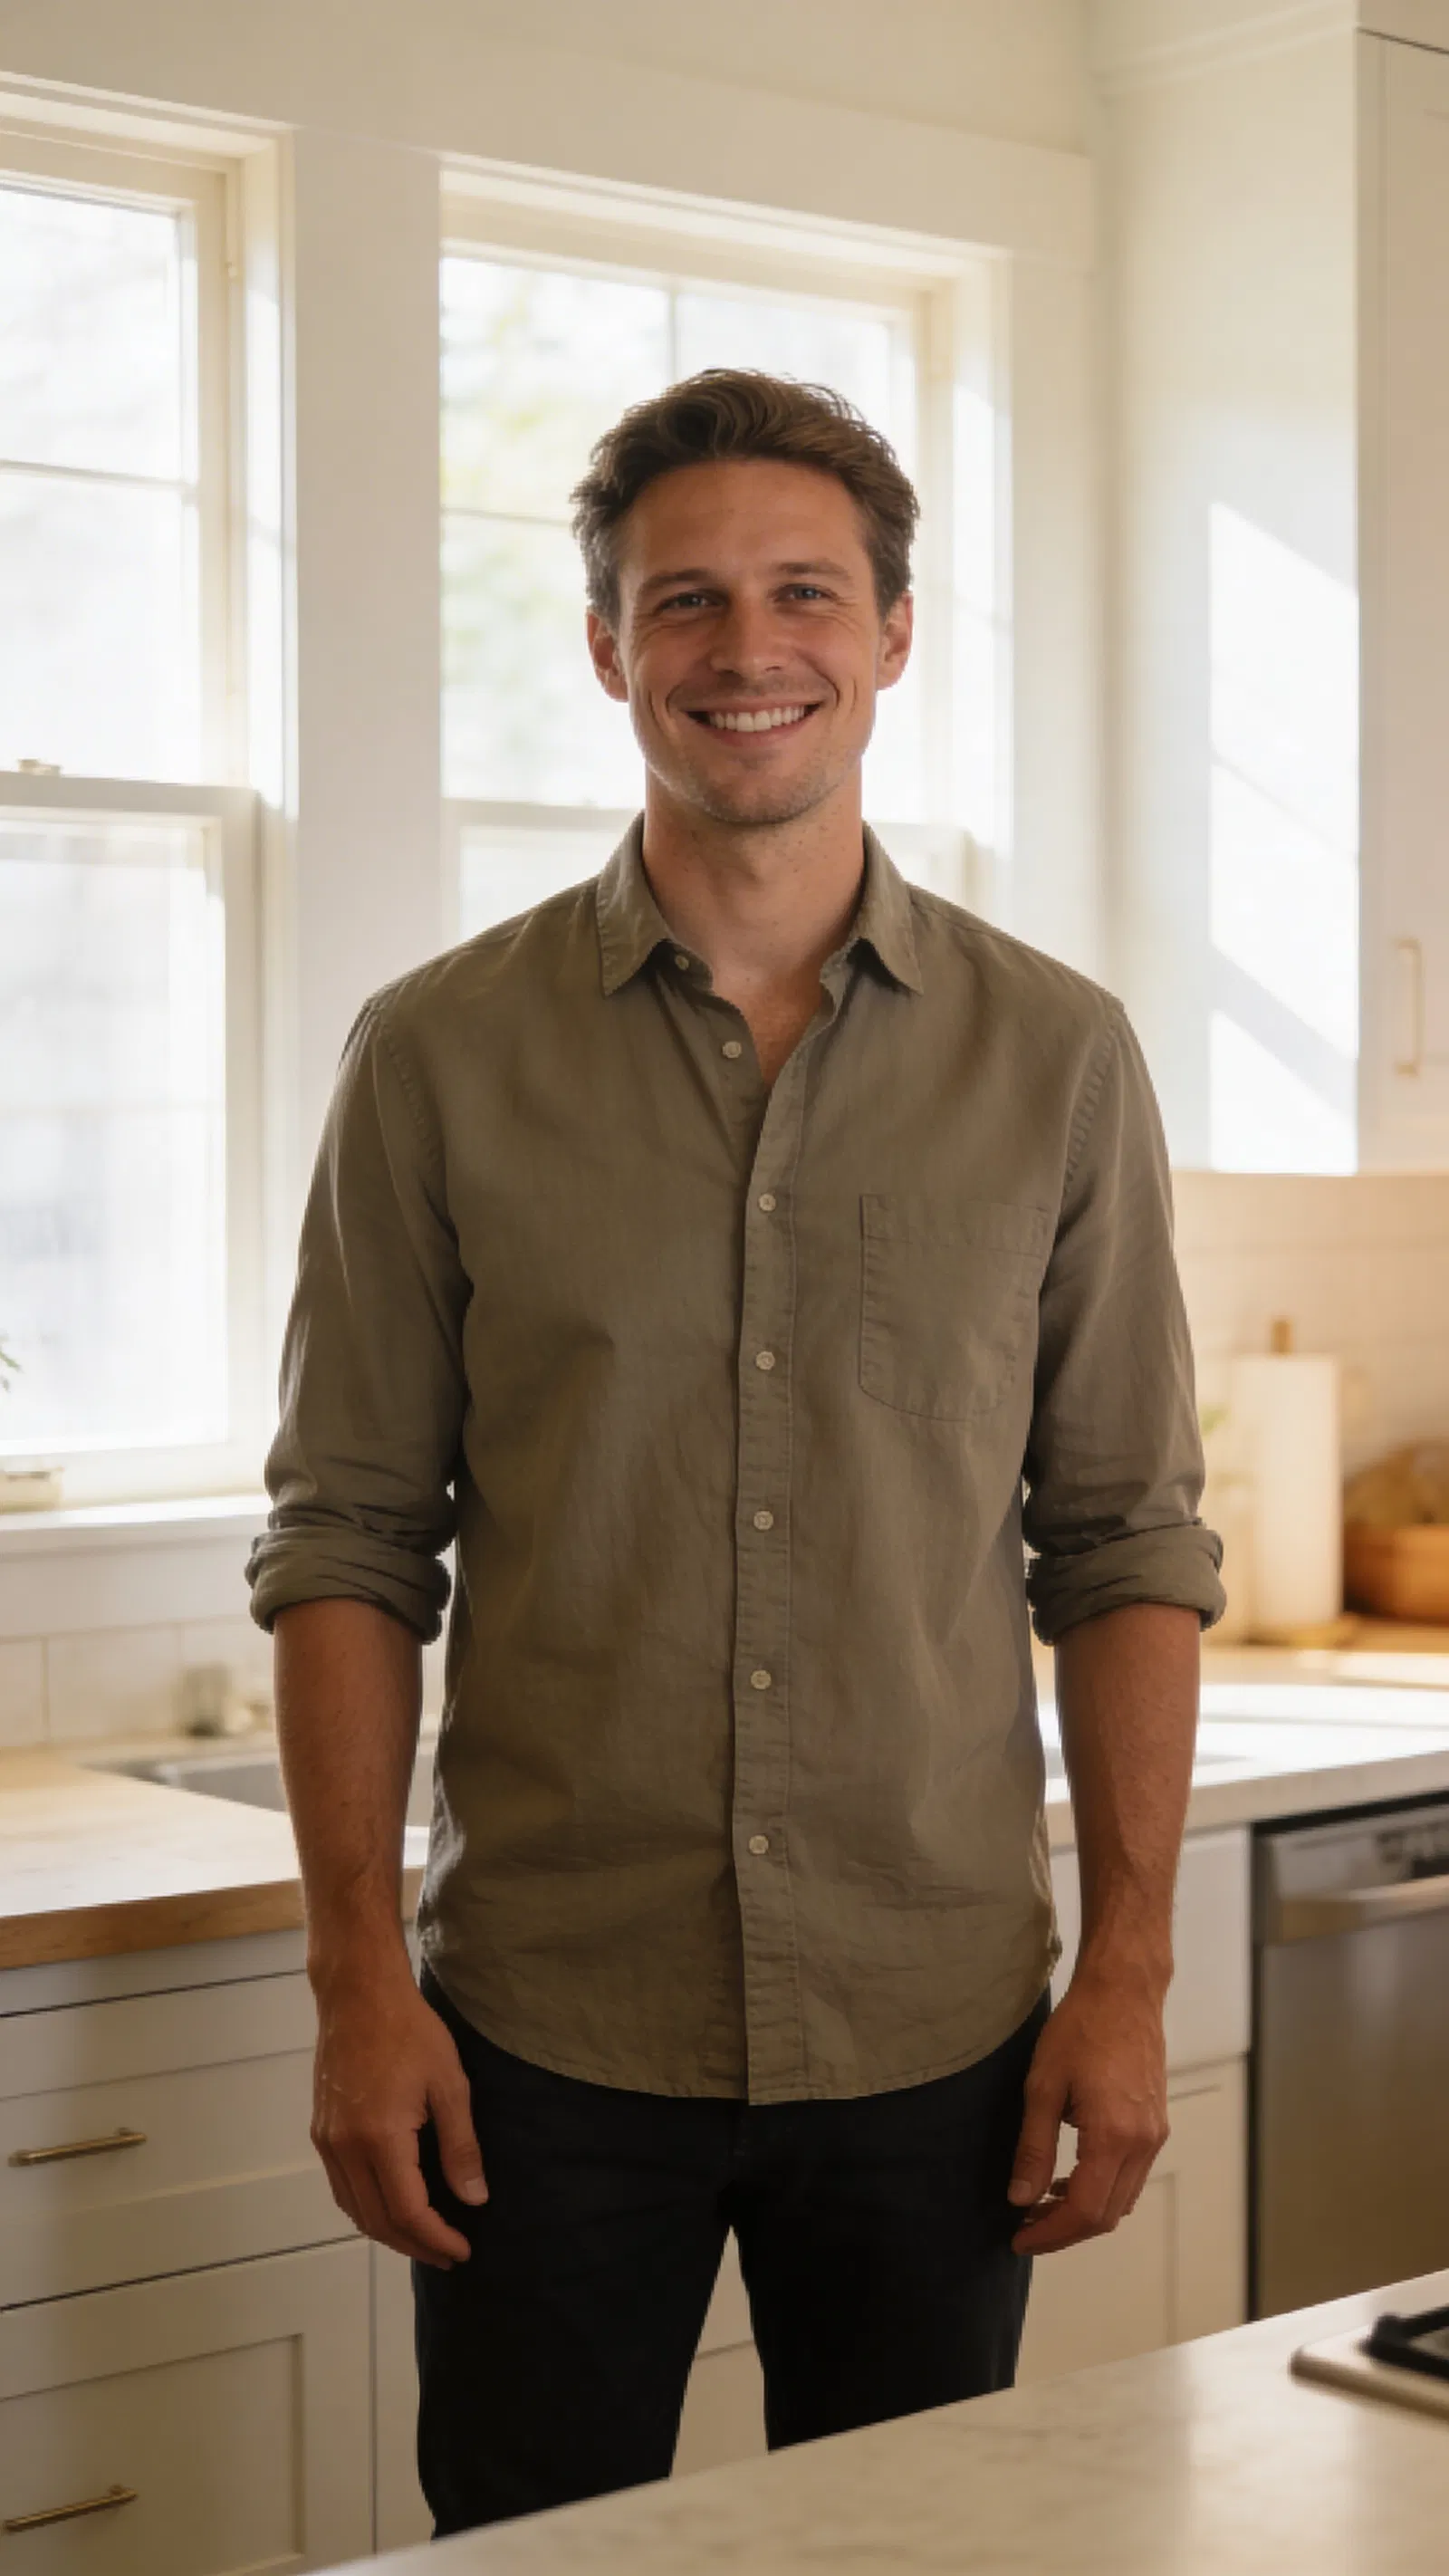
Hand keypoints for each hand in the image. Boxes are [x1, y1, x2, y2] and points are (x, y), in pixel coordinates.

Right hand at [310, 1958, 485, 2268]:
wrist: (358, 1993)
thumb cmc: (410, 2031)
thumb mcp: (449, 2084)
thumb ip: (460, 2146)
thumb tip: (474, 2198)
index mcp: (380, 2138)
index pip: (408, 2212)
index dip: (436, 2238)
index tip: (463, 2250)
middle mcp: (345, 2148)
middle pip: (377, 2221)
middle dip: (414, 2245)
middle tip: (447, 2255)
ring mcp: (327, 2141)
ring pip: (354, 2210)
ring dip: (388, 2232)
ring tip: (423, 2238)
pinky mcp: (321, 2131)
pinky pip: (341, 2188)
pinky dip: (366, 2209)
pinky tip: (390, 2206)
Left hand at [1006, 1970, 1169, 2256]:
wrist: (1123, 1991)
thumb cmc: (1082, 2028)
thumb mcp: (1043, 2086)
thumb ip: (1034, 2147)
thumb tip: (1021, 2198)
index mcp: (1114, 2136)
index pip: (1085, 2211)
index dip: (1051, 2234)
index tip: (1020, 2238)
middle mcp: (1143, 2144)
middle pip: (1107, 2215)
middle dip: (1065, 2229)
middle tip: (1025, 2226)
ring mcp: (1154, 2136)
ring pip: (1122, 2200)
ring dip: (1084, 2211)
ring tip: (1040, 2203)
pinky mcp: (1156, 2125)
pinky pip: (1131, 2176)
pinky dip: (1102, 2188)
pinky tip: (1070, 2176)